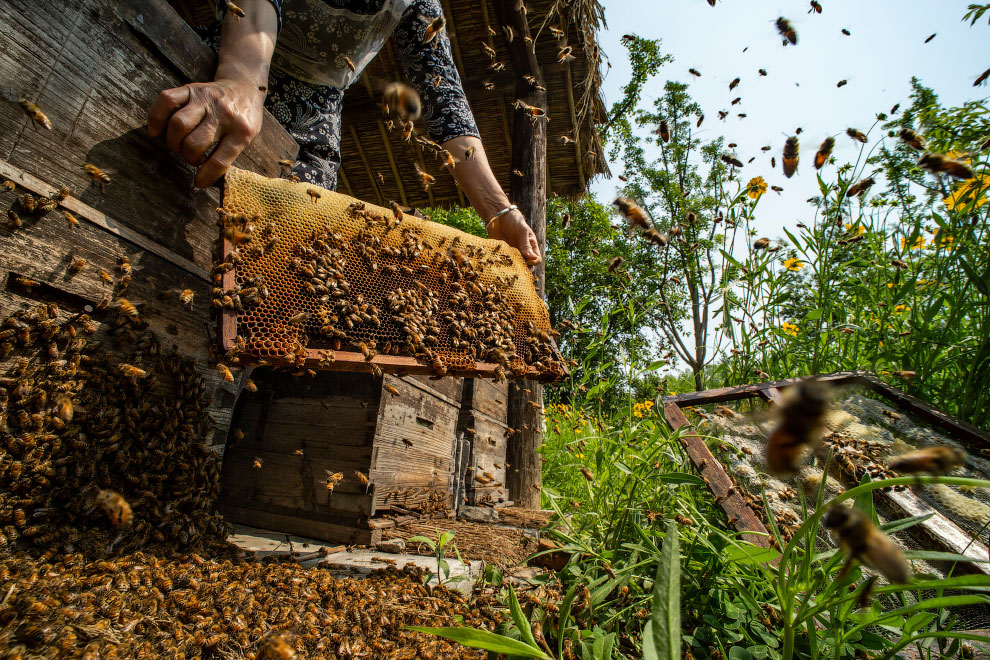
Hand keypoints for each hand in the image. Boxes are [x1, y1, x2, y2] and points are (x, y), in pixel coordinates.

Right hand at [148, 78, 263, 187]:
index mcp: (241, 131)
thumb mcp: (248, 137)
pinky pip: (166, 100)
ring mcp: (206, 100)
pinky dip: (156, 117)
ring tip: (179, 147)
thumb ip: (229, 154)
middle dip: (189, 157)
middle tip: (192, 158)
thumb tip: (206, 178)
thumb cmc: (245, 118)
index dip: (206, 176)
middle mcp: (223, 114)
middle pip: (195, 143)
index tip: (199, 182)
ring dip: (174, 142)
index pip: (220, 160)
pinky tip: (156, 130)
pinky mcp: (191, 88)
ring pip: (179, 124)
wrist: (244, 86)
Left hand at [488, 209, 541, 265]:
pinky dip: (502, 264)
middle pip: (526, 266)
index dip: (533, 262)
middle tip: (517, 267)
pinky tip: (499, 262)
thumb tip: (532, 258)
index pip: (536, 259)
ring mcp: (512, 253)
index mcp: (531, 246)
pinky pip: (503, 262)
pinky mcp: (501, 253)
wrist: (498, 216)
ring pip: (514, 266)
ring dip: (512, 268)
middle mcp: (522, 252)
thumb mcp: (522, 230)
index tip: (527, 260)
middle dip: (523, 268)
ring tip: (508, 266)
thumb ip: (526, 244)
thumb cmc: (514, 220)